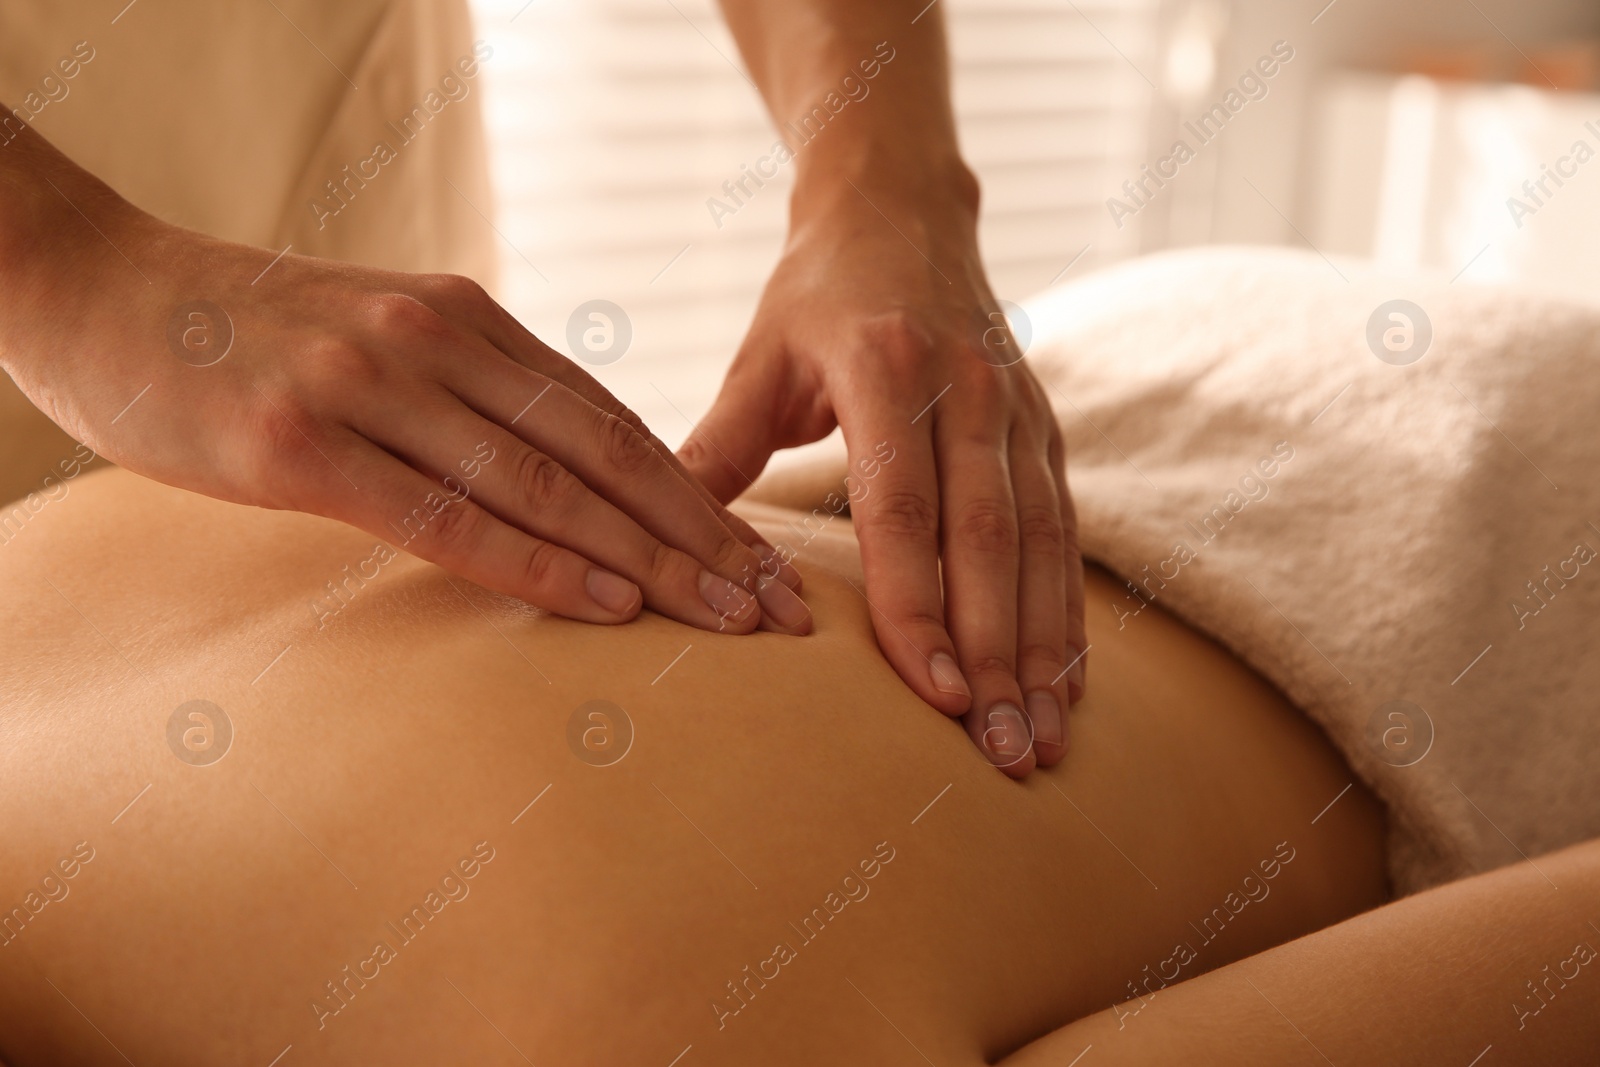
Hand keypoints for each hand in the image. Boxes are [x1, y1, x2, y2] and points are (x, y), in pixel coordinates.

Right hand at [0, 179, 809, 636]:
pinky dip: (536, 560)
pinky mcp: (301, 442)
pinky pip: (443, 514)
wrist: (101, 291)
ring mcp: (372, 386)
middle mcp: (438, 342)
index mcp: (469, 321)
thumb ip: (468, 396)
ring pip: (545, 484)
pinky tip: (604, 601)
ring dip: (649, 558)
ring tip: (727, 618)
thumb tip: (559, 474)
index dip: (700, 496)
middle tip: (782, 607)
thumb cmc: (249, 338)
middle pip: (605, 452)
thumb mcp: (381, 344)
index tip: (765, 562)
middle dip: (706, 537)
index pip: (614, 420)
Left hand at [679, 174, 1085, 775]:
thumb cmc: (817, 298)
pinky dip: (1067, 614)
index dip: (918, 604)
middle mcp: (971, 391)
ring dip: (1044, 650)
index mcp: (889, 371)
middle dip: (996, 653)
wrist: (905, 213)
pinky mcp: (1046, 430)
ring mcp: (1020, 411)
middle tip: (998, 753)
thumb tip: (659, 550)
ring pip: (1040, 546)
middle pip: (988, 540)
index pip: (906, 508)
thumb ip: (719, 448)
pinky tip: (1067, 685)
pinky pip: (1065, 533)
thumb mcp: (759, 357)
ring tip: (1040, 742)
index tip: (931, 695)